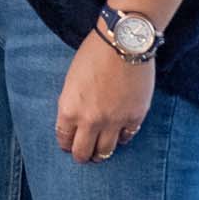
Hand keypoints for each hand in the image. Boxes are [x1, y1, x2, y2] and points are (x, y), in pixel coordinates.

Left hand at [55, 29, 153, 163]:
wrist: (123, 43)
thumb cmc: (94, 54)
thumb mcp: (72, 79)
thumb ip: (73, 102)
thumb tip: (75, 120)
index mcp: (70, 109)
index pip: (64, 139)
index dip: (65, 144)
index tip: (68, 145)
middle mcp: (90, 120)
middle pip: (83, 153)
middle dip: (81, 156)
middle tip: (84, 155)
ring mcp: (114, 121)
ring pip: (105, 152)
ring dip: (101, 154)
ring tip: (100, 152)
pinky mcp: (134, 117)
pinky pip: (127, 138)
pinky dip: (122, 138)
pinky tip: (120, 135)